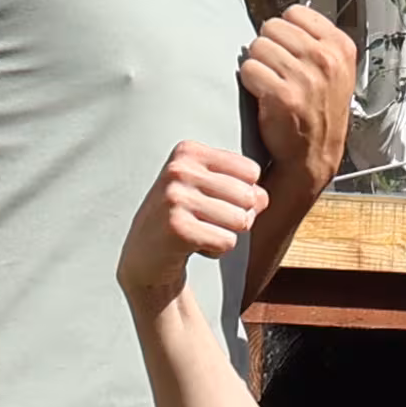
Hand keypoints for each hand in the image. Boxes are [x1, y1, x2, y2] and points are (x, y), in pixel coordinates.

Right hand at [118, 138, 264, 306]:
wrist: (144, 255)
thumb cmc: (183, 218)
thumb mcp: (211, 192)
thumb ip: (245, 189)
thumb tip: (262, 198)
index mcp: (188, 152)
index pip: (251, 171)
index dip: (243, 194)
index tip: (213, 201)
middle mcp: (179, 170)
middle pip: (249, 196)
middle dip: (239, 218)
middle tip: (209, 223)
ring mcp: (175, 197)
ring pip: (241, 220)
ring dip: (226, 235)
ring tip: (200, 233)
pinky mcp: (176, 228)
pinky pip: (227, 241)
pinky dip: (216, 251)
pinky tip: (192, 246)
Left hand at [241, 2, 359, 180]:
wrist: (313, 155)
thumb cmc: (318, 111)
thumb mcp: (335, 70)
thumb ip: (317, 40)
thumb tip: (287, 16)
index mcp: (341, 46)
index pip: (294, 13)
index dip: (285, 32)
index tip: (291, 53)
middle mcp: (327, 60)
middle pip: (272, 26)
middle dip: (269, 47)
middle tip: (279, 72)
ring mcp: (307, 78)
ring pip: (257, 46)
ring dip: (258, 65)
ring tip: (272, 84)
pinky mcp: (284, 96)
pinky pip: (248, 69)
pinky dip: (250, 83)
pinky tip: (264, 96)